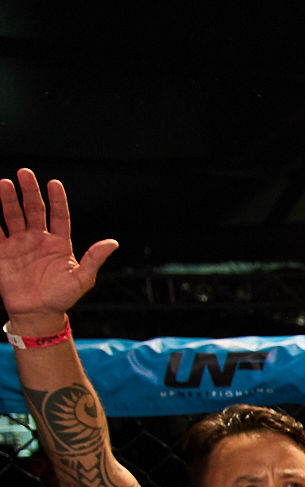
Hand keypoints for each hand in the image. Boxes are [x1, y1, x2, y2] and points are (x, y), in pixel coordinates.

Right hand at [0, 170, 116, 331]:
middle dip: (29, 191)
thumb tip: (112, 243)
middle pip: (33, 209)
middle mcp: (38, 239)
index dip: (57, 199)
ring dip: (8, 200)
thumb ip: (94, 259)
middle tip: (24, 173)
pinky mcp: (3, 252)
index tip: (54, 183)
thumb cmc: (62, 297)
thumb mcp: (82, 279)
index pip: (59, 215)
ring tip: (4, 183)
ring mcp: (20, 244)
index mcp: (59, 242)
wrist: (38, 313)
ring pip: (13, 216)